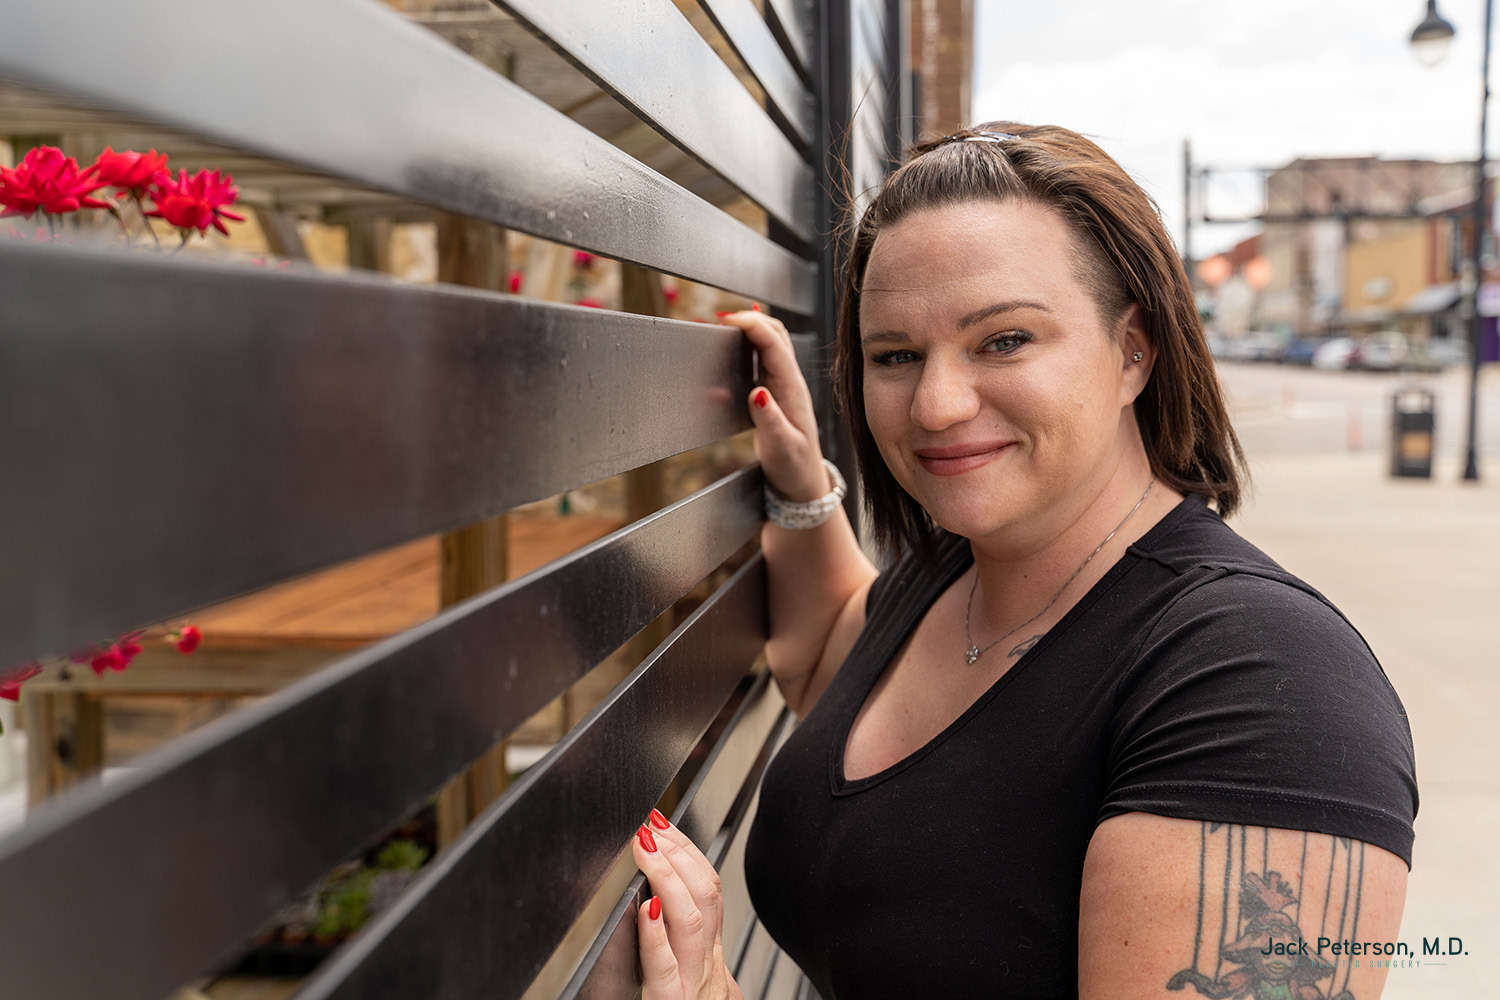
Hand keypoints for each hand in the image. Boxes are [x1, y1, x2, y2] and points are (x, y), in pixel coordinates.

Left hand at [633, 810, 743, 999]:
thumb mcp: (696, 979)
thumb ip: (686, 946)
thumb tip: (660, 908)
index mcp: (708, 956)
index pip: (709, 890)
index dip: (688, 851)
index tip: (663, 824)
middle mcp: (705, 966)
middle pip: (706, 895)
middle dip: (679, 852)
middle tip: (652, 824)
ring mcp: (692, 984)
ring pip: (690, 920)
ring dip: (667, 876)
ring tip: (647, 848)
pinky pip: (665, 970)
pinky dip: (655, 936)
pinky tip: (645, 909)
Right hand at [718, 309, 829, 501]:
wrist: (802, 483)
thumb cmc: (793, 467)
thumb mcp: (781, 447)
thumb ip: (769, 421)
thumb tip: (756, 392)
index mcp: (792, 390)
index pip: (774, 344)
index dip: (751, 325)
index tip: (726, 320)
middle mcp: (790, 382)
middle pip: (775, 334)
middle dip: (750, 319)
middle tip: (721, 319)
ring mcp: (783, 385)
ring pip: (769, 344)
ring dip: (749, 329)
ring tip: (725, 326)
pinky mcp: (774, 392)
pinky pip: (761, 360)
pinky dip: (747, 346)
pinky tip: (733, 347)